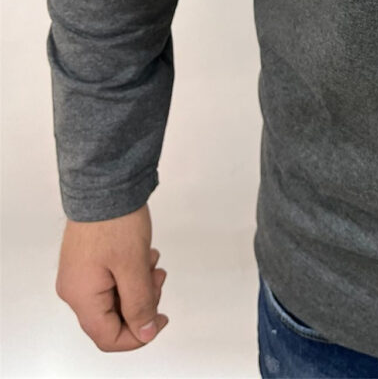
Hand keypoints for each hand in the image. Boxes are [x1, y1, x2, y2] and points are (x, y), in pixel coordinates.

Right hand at [55, 203, 168, 351]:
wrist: (104, 183)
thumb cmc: (115, 221)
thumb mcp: (134, 267)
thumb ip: (140, 304)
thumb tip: (145, 332)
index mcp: (81, 296)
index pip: (108, 337)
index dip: (138, 335)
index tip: (161, 319)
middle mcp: (74, 289)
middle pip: (112, 318)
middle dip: (141, 303)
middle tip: (157, 278)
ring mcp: (79, 274)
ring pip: (114, 298)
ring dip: (139, 285)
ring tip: (151, 262)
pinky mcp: (87, 261)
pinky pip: (111, 281)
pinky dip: (130, 274)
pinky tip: (143, 256)